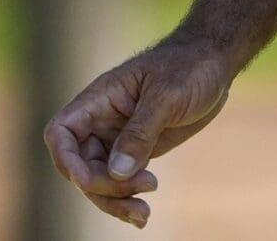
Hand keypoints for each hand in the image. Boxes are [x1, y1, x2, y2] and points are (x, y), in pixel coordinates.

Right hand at [43, 34, 235, 228]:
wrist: (215, 62)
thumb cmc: (190, 66)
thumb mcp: (167, 95)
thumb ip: (141, 132)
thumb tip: (117, 172)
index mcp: (100, 98)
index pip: (61, 132)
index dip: (66, 160)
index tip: (88, 180)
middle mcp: (102, 120)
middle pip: (79, 165)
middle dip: (102, 187)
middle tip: (141, 188)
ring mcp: (118, 137)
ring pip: (99, 179)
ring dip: (115, 201)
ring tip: (143, 214)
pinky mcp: (137, 150)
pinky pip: (121, 181)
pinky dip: (127, 199)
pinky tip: (143, 215)